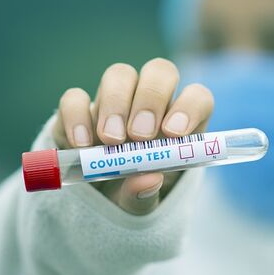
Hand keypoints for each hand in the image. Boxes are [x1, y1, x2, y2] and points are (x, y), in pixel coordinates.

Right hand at [51, 58, 213, 214]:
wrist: (95, 199)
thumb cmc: (132, 194)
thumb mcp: (142, 203)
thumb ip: (145, 195)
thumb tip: (148, 180)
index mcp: (179, 123)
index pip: (197, 97)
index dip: (189, 107)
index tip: (173, 134)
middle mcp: (150, 102)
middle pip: (160, 71)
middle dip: (151, 98)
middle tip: (139, 136)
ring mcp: (115, 100)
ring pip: (120, 74)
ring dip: (116, 103)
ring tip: (110, 141)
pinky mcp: (79, 108)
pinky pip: (75, 97)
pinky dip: (78, 117)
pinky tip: (81, 144)